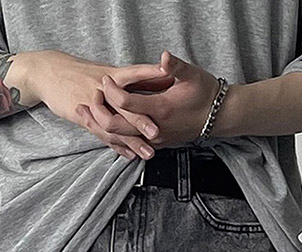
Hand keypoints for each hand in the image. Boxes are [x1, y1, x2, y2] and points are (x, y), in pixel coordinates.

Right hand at [28, 50, 176, 158]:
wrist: (49, 72)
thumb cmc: (80, 73)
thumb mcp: (103, 72)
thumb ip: (127, 80)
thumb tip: (155, 77)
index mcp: (112, 74)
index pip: (135, 74)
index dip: (150, 74)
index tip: (168, 76)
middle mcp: (103, 88)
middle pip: (125, 105)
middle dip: (141, 120)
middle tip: (158, 131)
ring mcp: (92, 102)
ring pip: (114, 124)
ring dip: (131, 140)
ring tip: (148, 152)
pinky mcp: (82, 114)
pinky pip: (102, 133)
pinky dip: (117, 146)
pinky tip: (130, 155)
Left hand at [79, 51, 220, 152]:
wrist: (218, 116)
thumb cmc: (206, 93)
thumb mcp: (192, 75)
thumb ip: (175, 66)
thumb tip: (163, 57)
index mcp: (160, 109)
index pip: (126, 102)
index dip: (112, 90)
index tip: (105, 79)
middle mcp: (155, 128)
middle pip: (116, 126)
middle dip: (96, 114)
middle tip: (83, 101)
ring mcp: (155, 138)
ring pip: (121, 139)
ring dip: (100, 128)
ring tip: (84, 117)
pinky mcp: (156, 142)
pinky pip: (130, 145)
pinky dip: (113, 138)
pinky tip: (102, 132)